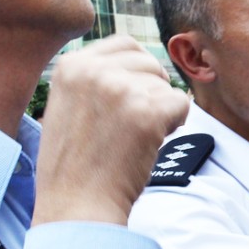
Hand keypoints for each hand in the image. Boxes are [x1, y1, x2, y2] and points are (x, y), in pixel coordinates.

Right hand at [34, 35, 189, 225]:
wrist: (76, 205)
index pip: (124, 44)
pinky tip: (153, 141)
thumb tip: (137, 61)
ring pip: (165, 85)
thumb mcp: (67, 105)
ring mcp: (121, 90)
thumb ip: (93, 79)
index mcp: (71, 65)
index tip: (133, 96)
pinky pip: (181, 103)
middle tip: (138, 121)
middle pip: (149, 61)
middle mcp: (94, 71)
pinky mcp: (147, 112)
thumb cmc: (74, 165)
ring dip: (161, 109)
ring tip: (137, 137)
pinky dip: (176, 122)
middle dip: (152, 89)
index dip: (137, 70)